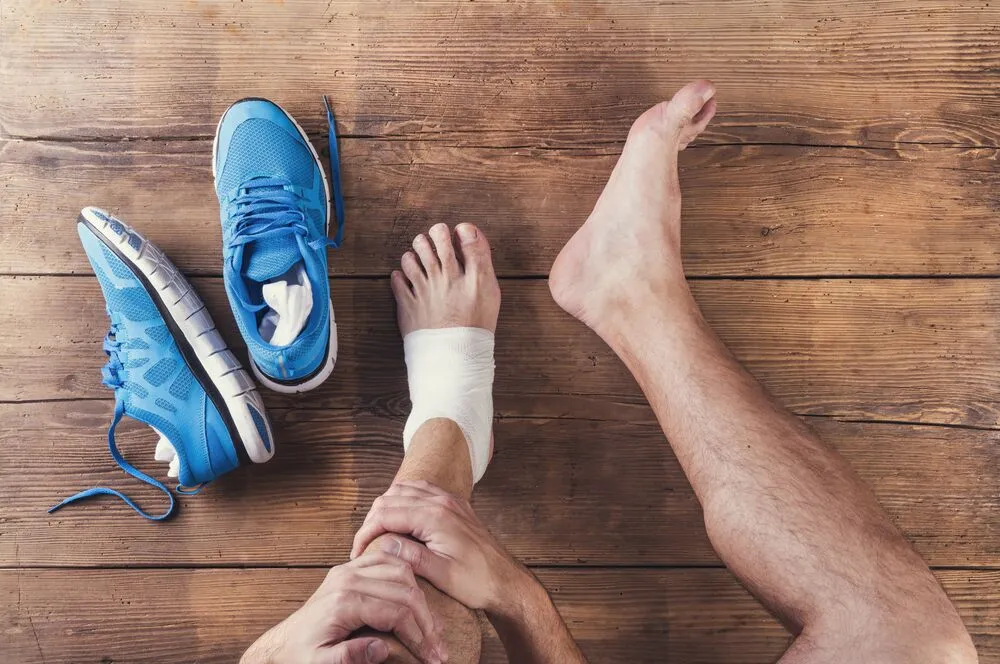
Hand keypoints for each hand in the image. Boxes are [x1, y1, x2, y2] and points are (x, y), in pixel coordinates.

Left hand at [241, 552, 446, 663]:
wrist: (284, 642)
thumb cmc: (302, 655)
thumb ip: (349, 657)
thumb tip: (382, 648)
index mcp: (343, 602)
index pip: (396, 612)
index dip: (419, 636)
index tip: (432, 657)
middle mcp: (348, 578)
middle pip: (405, 590)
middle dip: (427, 621)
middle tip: (438, 647)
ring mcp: (349, 569)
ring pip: (402, 571)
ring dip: (421, 598)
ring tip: (430, 627)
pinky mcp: (352, 567)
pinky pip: (389, 561)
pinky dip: (407, 577)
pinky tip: (415, 600)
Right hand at [351, 480, 530, 615]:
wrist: (506, 580)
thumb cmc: (477, 582)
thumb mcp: (442, 575)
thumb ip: (412, 557)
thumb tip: (383, 543)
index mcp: (435, 518)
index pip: (386, 514)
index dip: (366, 532)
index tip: (357, 552)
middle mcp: (441, 502)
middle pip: (391, 498)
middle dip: (372, 519)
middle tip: (364, 545)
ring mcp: (449, 500)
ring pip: (404, 490)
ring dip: (386, 508)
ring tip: (377, 534)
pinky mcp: (454, 505)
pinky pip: (421, 490)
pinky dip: (403, 500)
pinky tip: (399, 519)